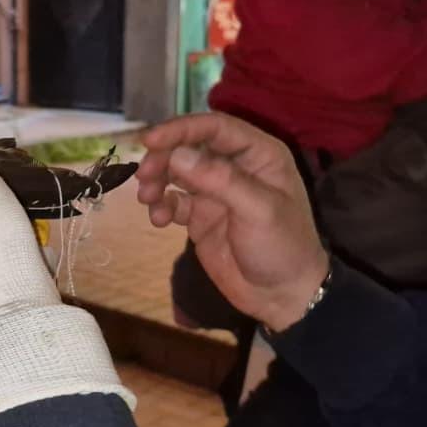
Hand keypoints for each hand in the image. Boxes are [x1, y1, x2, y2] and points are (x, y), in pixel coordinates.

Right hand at [136, 113, 329, 331]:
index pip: (215, 128)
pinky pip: (173, 201)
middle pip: (190, 146)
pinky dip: (161, 205)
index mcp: (258, 155)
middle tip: (143, 175)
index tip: (150, 140)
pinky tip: (159, 220)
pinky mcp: (200, 216)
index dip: (181, 129)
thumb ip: (220, 180)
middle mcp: (235, 166)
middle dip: (163, 157)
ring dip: (157, 180)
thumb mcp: (258, 210)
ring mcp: (215, 192)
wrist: (283, 297)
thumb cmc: (282, 247)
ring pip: (176, 172)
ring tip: (147, 199)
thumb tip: (176, 154)